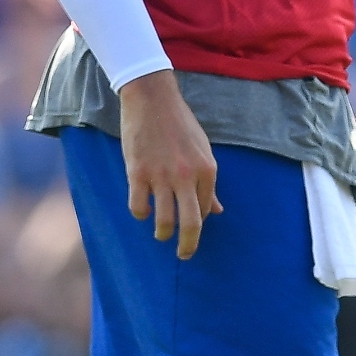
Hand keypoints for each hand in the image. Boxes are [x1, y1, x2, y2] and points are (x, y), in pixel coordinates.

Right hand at [118, 69, 221, 258]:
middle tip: (185, 256)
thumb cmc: (180, 126)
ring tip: (161, 234)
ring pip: (163, 221)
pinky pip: (138, 208)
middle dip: (188, 246)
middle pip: (191, 223)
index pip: (205, 210)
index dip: (199, 222)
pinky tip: (142, 209)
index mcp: (207, 169)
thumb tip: (218, 212)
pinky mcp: (137, 173)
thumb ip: (208, 184)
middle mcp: (187, 176)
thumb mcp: (202, 151)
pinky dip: (140, 214)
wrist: (152, 100)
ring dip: (162, 233)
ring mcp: (161, 176)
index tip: (192, 229)